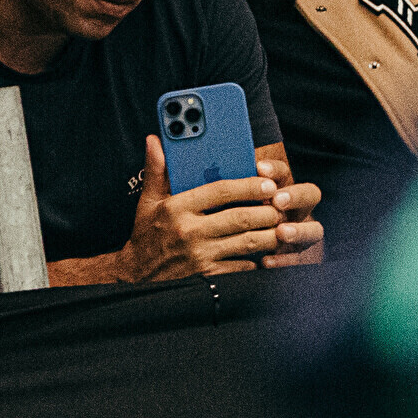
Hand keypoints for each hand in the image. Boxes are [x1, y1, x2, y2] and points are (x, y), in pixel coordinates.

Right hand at [114, 137, 323, 281]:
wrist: (136, 277)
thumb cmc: (147, 235)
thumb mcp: (147, 202)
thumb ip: (156, 170)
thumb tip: (155, 140)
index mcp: (177, 208)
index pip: (220, 191)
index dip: (248, 186)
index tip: (268, 184)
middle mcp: (189, 231)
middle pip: (240, 217)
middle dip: (266, 211)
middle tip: (281, 206)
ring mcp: (199, 256)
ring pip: (246, 242)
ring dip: (269, 235)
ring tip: (281, 227)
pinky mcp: (206, 276)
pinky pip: (240, 267)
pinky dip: (256, 260)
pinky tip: (266, 254)